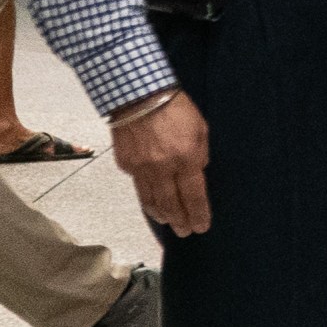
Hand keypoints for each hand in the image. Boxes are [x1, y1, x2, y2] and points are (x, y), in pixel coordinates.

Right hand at [116, 93, 210, 236]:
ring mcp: (141, 167)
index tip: (202, 227)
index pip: (194, 196)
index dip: (198, 214)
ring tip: (169, 223)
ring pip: (151, 200)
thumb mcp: (200, 129)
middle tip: (185, 232)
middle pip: (171, 204)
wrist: (138, 94)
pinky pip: (138, 186)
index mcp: (185, 158)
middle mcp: (162, 168)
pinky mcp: (125, 163)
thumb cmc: (175, 108)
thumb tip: (197, 173)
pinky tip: (152, 202)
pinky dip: (146, 197)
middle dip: (180, 221)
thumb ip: (200, 154)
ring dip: (162, 215)